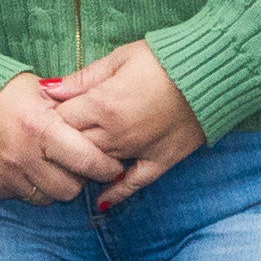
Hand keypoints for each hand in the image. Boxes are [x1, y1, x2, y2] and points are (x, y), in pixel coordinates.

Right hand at [0, 79, 118, 203]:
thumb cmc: (2, 89)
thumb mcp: (41, 91)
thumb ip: (71, 110)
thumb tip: (104, 127)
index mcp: (40, 128)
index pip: (88, 161)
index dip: (106, 168)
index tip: (112, 166)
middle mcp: (22, 155)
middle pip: (68, 189)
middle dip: (78, 179)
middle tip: (76, 166)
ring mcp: (2, 173)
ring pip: (44, 198)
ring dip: (51, 186)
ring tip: (47, 166)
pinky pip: (16, 195)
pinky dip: (23, 185)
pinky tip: (20, 166)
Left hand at [42, 42, 208, 204]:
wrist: (212, 72)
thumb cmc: (163, 59)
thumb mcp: (119, 59)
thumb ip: (82, 78)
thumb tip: (48, 89)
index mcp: (103, 104)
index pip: (61, 120)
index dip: (53, 117)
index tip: (52, 114)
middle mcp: (117, 133)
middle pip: (75, 147)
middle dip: (64, 143)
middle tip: (59, 139)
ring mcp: (139, 150)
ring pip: (99, 166)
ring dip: (85, 165)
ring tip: (74, 162)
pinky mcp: (161, 160)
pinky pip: (134, 183)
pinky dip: (117, 193)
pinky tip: (102, 201)